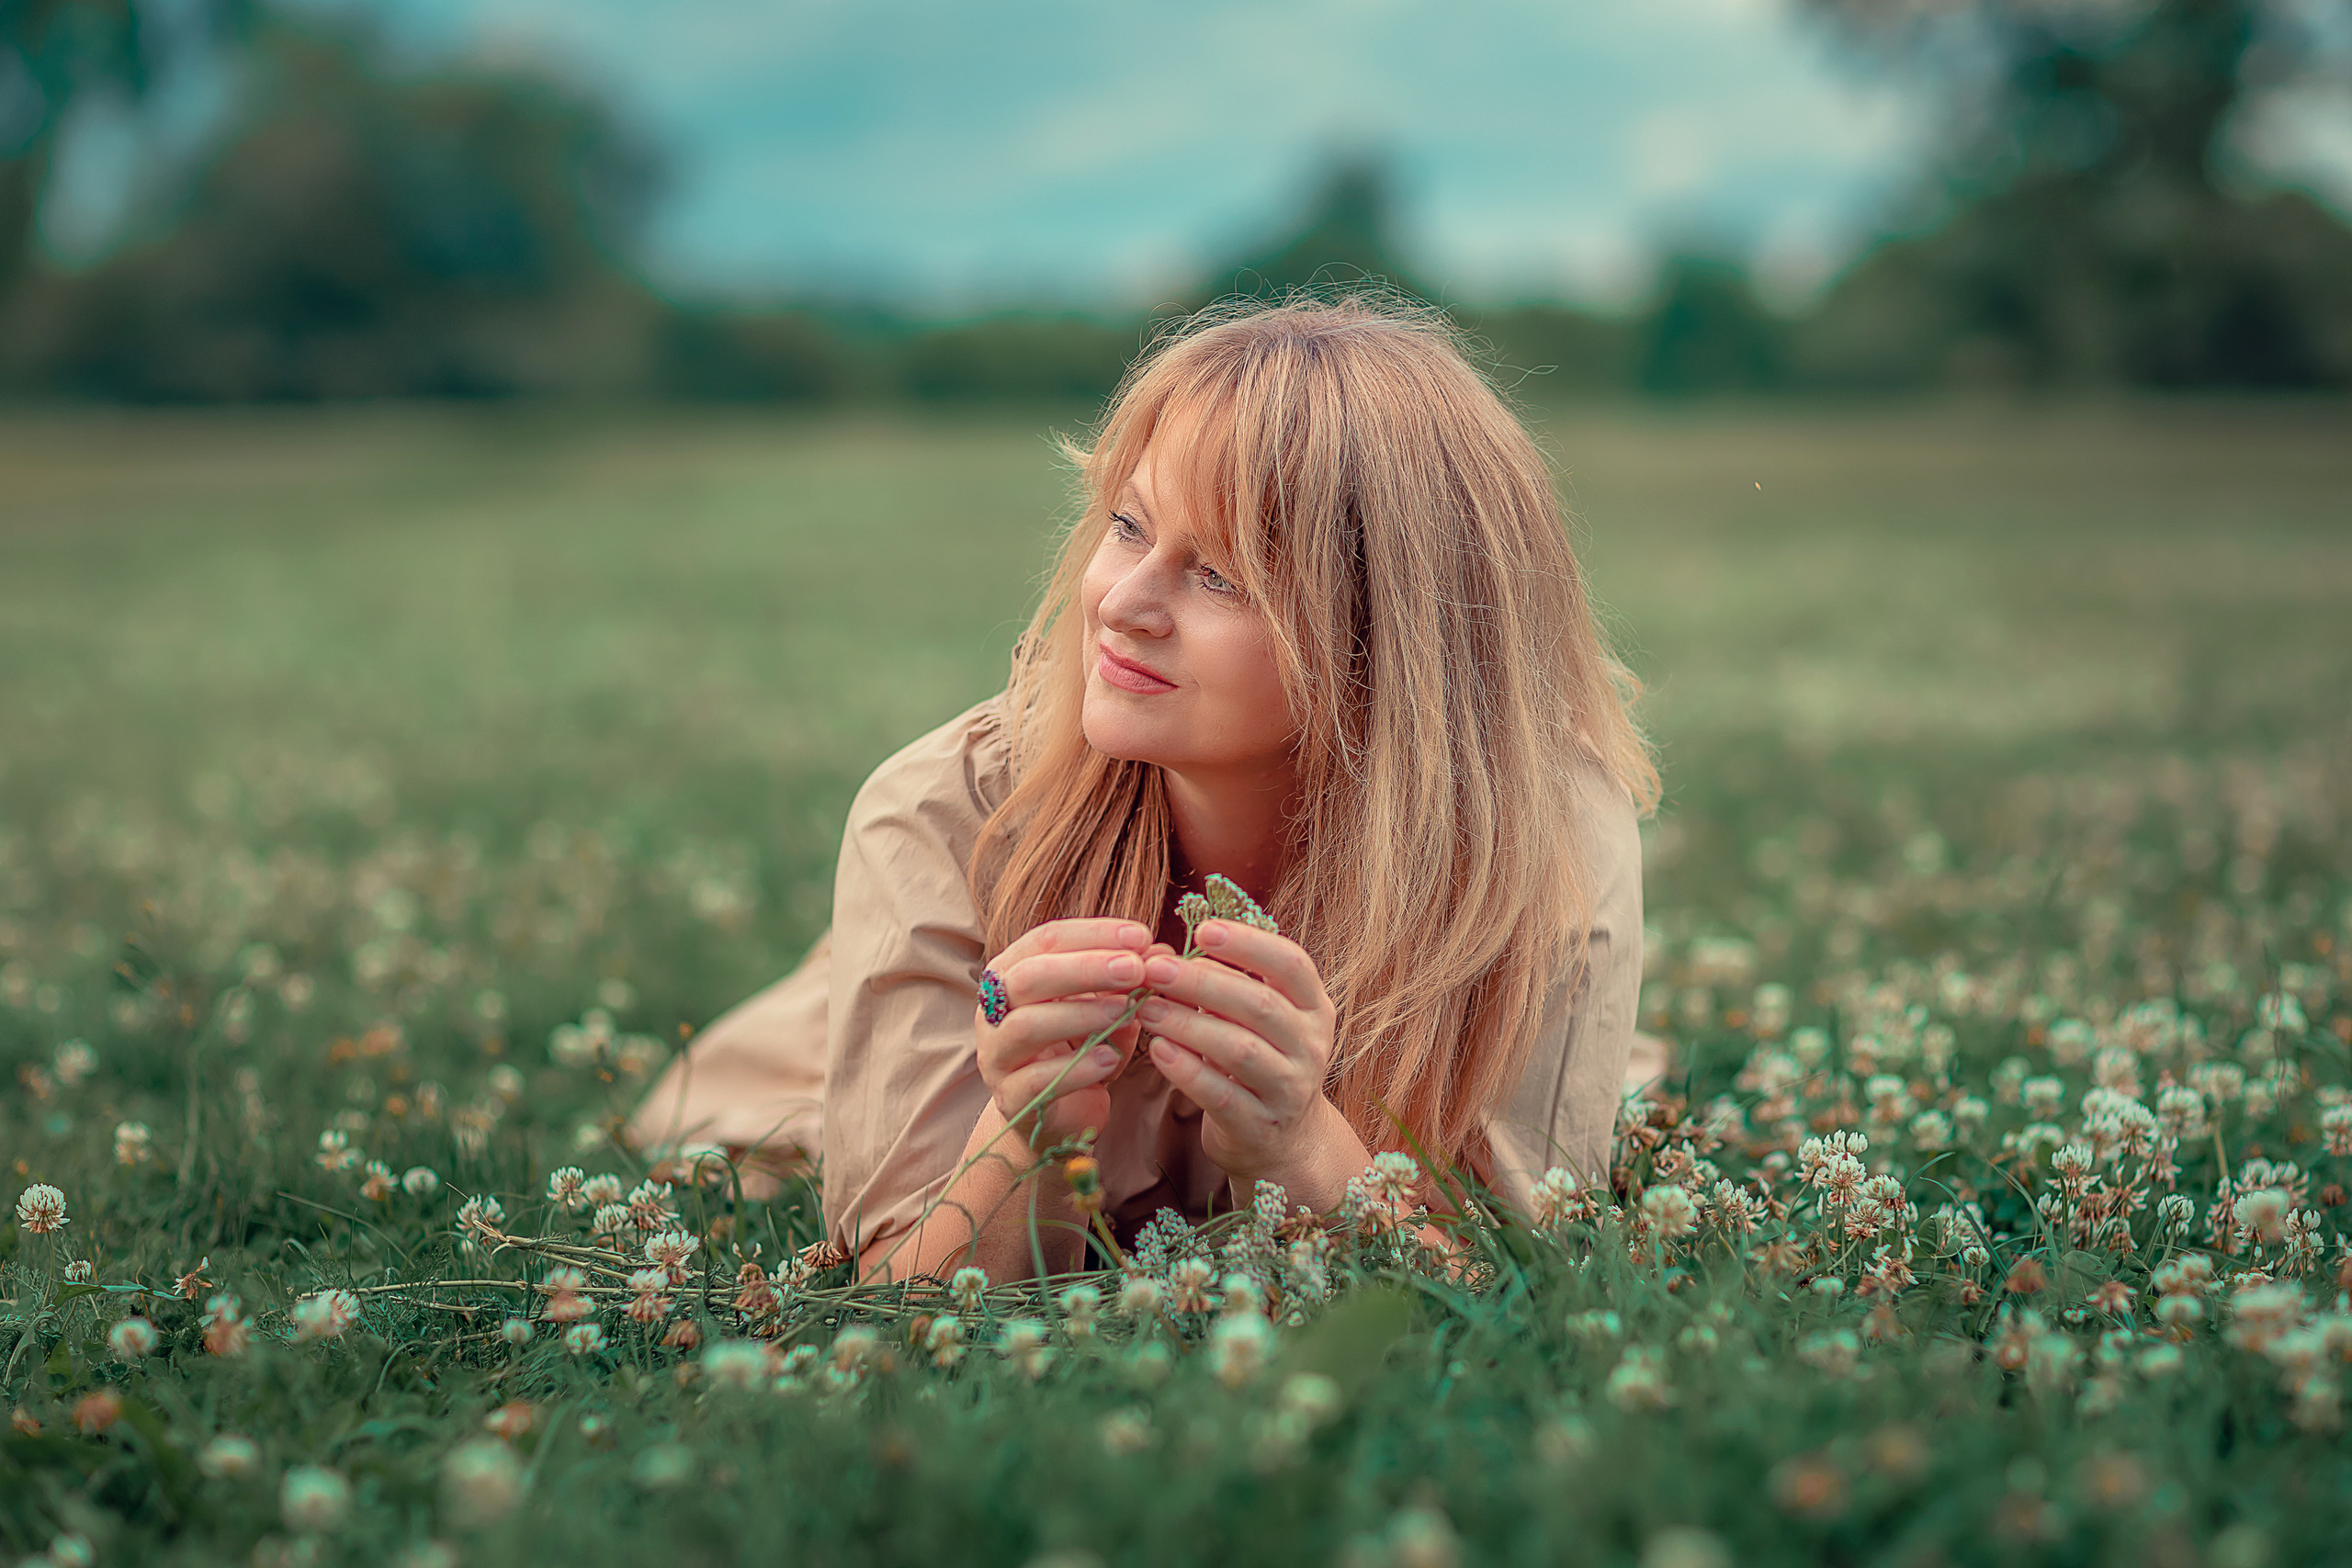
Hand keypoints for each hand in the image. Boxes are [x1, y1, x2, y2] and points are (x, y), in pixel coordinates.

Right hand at [974, 917, 1165, 1153]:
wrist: (1061, 1113)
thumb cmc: (1080, 1047)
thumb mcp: (1106, 1006)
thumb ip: (1127, 979)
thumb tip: (1160, 951)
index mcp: (1012, 973)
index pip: (1046, 940)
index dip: (1093, 933)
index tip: (1141, 936)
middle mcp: (993, 1009)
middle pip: (1029, 977)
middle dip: (1085, 968)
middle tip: (1135, 969)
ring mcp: (996, 1055)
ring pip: (1026, 1026)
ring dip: (1081, 1014)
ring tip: (1127, 1011)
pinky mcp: (1009, 1097)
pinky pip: (1037, 1080)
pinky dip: (1077, 1068)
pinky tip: (1112, 1059)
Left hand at [1136, 919, 1356, 1194]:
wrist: (1282, 1140)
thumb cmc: (1259, 1060)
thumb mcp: (1258, 1019)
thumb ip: (1225, 983)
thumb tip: (1164, 952)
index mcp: (1314, 1006)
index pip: (1291, 963)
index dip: (1248, 943)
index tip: (1203, 930)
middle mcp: (1310, 1045)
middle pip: (1259, 1004)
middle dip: (1202, 982)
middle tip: (1155, 969)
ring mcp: (1289, 1089)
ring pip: (1240, 1049)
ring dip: (1188, 1024)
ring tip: (1146, 1008)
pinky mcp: (1259, 1126)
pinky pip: (1221, 1094)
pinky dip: (1187, 1070)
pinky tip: (1158, 1050)